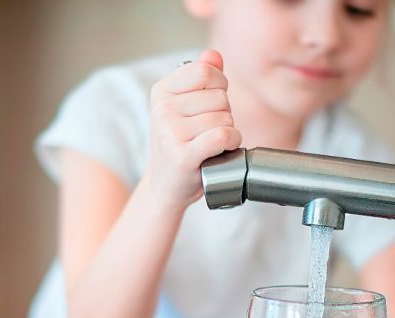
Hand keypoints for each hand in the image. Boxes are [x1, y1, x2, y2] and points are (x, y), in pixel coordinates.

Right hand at [147, 49, 241, 210]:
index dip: (220, 86)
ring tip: (211, 144)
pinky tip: (223, 150)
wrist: (166, 185)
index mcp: (162, 91)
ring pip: (224, 118)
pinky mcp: (183, 156)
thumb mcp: (186, 106)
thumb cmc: (181, 143)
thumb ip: (201, 77)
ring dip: (228, 131)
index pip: (206, 71)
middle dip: (224, 113)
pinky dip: (232, 143)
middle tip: (207, 131)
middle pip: (219, 97)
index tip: (211, 104)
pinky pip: (223, 136)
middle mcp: (162, 109)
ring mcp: (170, 133)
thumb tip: (213, 55)